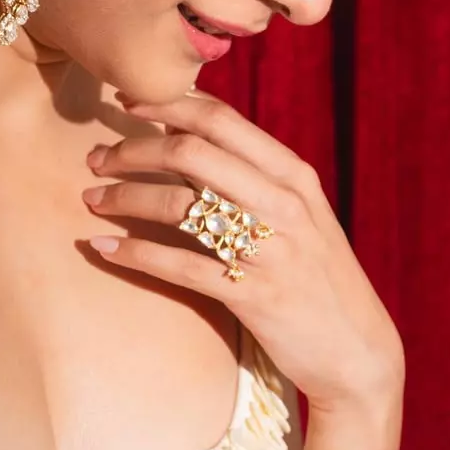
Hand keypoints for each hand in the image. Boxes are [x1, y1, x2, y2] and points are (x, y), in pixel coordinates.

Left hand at [82, 90, 404, 409]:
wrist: (357, 349)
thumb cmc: (316, 272)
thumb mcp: (297, 212)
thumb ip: (250, 173)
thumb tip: (183, 131)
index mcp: (291, 175)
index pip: (219, 120)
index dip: (166, 103)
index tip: (126, 100)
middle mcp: (282, 204)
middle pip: (189, 154)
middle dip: (131, 150)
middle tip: (96, 158)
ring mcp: (268, 250)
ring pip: (178, 206)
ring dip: (124, 198)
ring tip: (92, 198)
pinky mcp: (251, 296)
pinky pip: (179, 267)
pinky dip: (134, 254)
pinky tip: (103, 249)